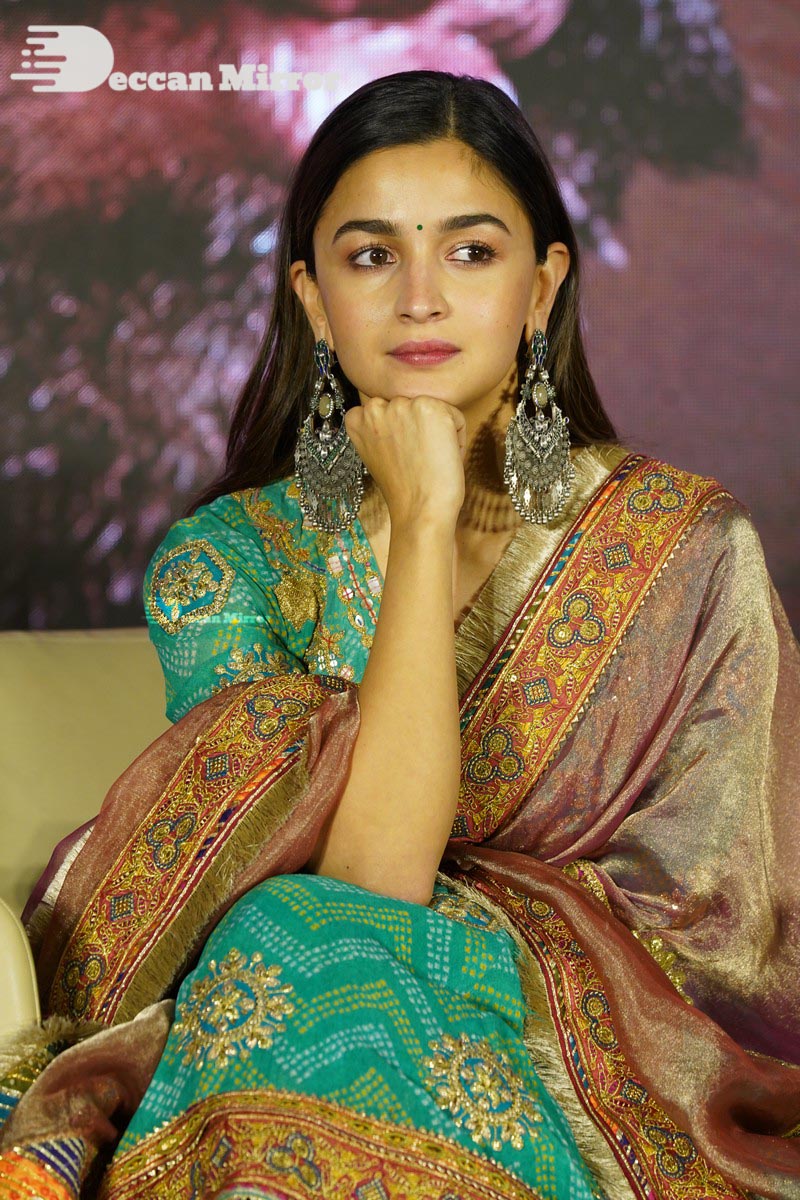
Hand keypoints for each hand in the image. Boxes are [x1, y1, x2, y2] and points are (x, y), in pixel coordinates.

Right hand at [345, 394, 465, 528]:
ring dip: (438, 433)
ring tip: (430, 460)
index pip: (387, 410)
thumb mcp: (376, 453)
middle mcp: (376, 406)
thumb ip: (380, 429)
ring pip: (433, 410)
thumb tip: (399, 417)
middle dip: (419, 430)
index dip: (400, 434)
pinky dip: (457, 439)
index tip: (402, 456)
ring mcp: (403, 405)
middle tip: (418, 460)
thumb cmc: (403, 490)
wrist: (419, 510)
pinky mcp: (431, 408)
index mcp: (357, 417)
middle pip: (410, 407)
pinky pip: (456, 418)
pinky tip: (443, 459)